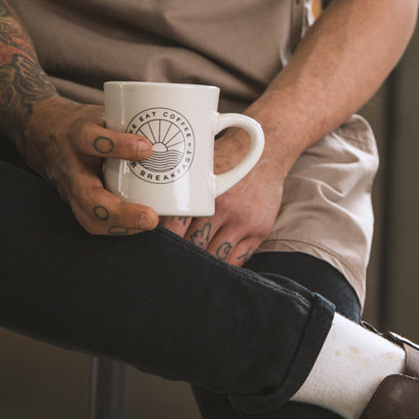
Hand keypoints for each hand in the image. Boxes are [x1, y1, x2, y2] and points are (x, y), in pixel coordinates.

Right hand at [24, 97, 158, 235]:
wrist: (44, 133)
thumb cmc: (85, 123)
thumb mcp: (103, 110)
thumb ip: (135, 118)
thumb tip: (191, 123)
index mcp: (76, 135)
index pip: (90, 139)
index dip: (116, 145)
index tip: (146, 147)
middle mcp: (71, 166)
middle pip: (87, 196)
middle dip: (119, 212)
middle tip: (151, 217)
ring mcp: (70, 189)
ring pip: (88, 217)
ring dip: (119, 225)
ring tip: (148, 223)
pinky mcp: (75, 202)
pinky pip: (92, 222)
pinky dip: (118, 228)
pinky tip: (140, 226)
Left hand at [159, 127, 286, 265]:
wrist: (269, 152)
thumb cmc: (227, 159)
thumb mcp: (201, 165)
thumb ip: (180, 186)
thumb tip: (149, 208)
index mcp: (206, 193)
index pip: (175, 227)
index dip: (162, 242)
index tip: (154, 248)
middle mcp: (225, 210)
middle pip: (193, 246)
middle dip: (179, 255)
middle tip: (168, 262)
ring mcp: (244, 222)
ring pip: (214, 257)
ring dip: (200, 263)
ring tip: (189, 266)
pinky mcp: (259, 231)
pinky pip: (237, 260)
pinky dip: (222, 265)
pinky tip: (213, 263)